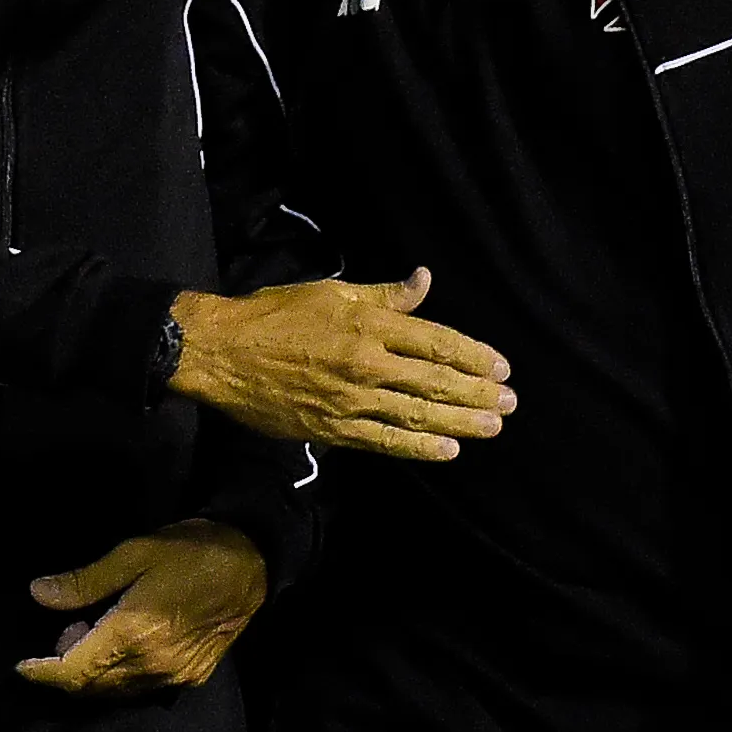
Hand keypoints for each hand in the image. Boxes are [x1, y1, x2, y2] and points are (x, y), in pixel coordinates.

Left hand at [14, 519, 267, 695]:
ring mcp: (173, 676)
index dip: (43, 672)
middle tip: (65, 630)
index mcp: (132, 634)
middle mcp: (151, 665)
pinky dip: (119, 675)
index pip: (74, 671)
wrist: (251, 565)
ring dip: (92, 673)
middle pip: (91, 687)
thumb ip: (85, 581)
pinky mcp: (191, 677)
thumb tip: (39, 594)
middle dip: (65, 669)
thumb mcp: (133, 554)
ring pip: (116, 692)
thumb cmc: (189, 551)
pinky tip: (120, 644)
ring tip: (89, 632)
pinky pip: (141, 688)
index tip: (20, 666)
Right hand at [169, 268, 512, 462]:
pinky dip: (418, 447)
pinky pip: (385, 441)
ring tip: (492, 427)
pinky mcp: (333, 429)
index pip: (435, 341)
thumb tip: (423, 280)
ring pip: (417, 413)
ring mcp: (350, 400)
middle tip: (509, 403)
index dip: (473, 356)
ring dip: (460, 422)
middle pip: (434, 381)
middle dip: (476, 393)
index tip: (501, 368)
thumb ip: (382, 294)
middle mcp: (365, 363)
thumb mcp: (330, 291)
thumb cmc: (273, 314)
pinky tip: (447, 450)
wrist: (222, 353)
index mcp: (366, 324)